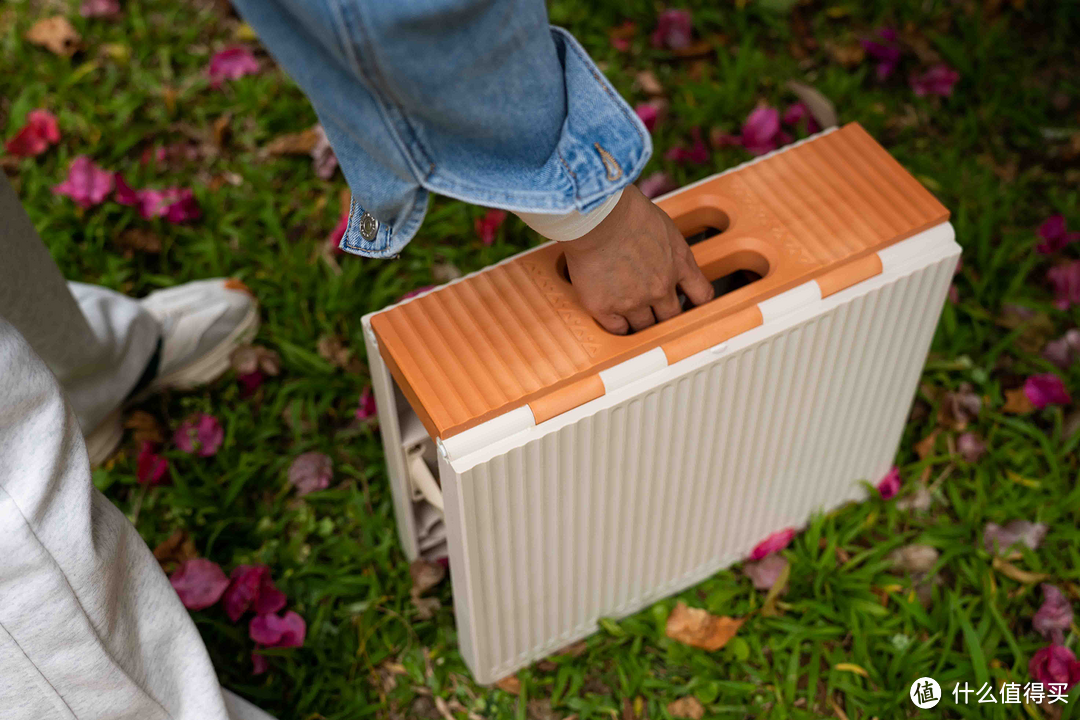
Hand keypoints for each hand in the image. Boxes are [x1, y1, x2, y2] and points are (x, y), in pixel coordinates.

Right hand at [562, 184, 713, 334]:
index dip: (697, 304)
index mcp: (679, 264)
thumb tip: (664, 256)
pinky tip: (613, 315)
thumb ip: (669, 249)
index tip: (690, 304)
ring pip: (645, 327)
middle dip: (666, 315)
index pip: (702, 296)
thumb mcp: (664, 226)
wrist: (596, 216)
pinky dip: (617, 325)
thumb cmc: (625, 210)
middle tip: (656, 310)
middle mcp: (660, 288)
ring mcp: (633, 301)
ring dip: (640, 322)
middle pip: (672, 318)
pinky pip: (617, 329)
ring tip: (630, 311)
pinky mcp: (605, 307)